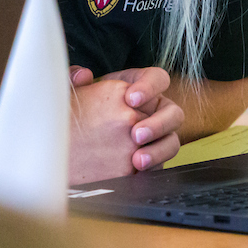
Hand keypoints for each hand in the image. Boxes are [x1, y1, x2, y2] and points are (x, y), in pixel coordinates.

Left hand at [68, 65, 182, 183]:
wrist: (78, 141)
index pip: (158, 79)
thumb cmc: (81, 109)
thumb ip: (73, 78)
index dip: (150, 87)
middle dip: (157, 124)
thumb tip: (82, 75)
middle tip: (135, 134)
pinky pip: (163, 163)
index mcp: (142, 87)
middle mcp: (155, 110)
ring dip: (158, 150)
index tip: (130, 98)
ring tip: (137, 160)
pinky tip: (137, 172)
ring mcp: (158, 135)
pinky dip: (153, 168)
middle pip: (173, 113)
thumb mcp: (76, 91)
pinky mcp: (154, 157)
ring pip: (173, 140)